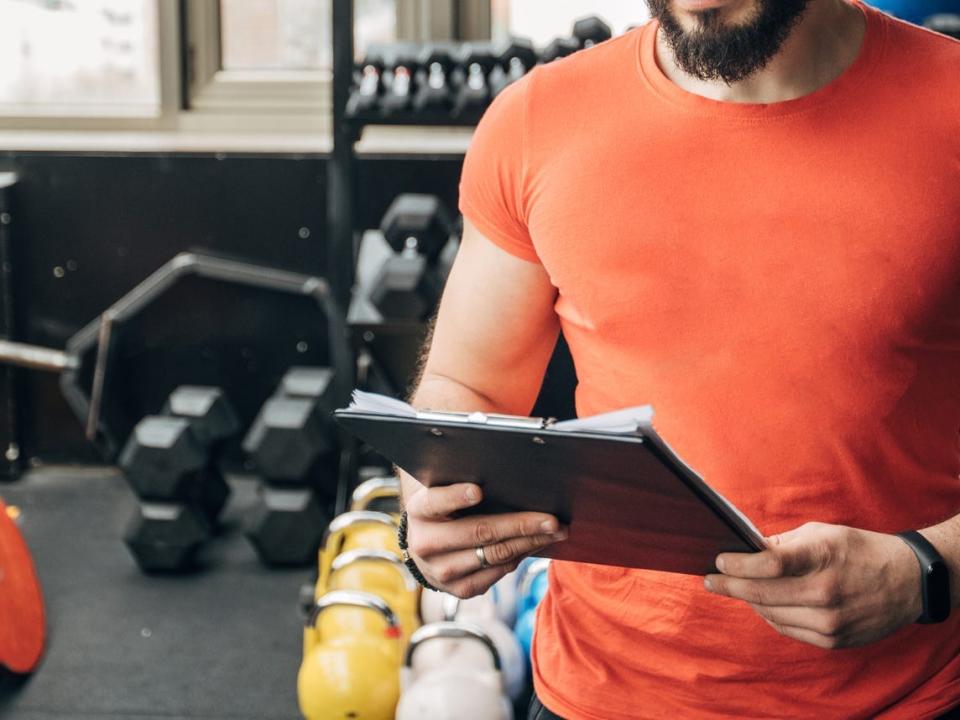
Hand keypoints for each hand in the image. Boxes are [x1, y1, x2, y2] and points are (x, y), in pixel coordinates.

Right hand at [401, 473, 566, 597]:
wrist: (427, 546)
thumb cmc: (446, 507)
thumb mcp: (445, 488)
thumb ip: (464, 476)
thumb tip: (507, 455)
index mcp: (420, 511)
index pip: (435, 501)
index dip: (456, 496)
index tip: (478, 490)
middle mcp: (425, 543)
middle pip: (479, 532)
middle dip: (521, 524)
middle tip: (551, 519)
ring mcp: (441, 571)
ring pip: (495, 555)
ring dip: (530, 542)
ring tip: (556, 531)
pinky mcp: (459, 589)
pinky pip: (498, 572)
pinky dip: (520, 556)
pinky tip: (536, 543)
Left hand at [705, 522, 921, 648]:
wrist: (908, 582)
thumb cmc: (859, 549)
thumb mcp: (822, 533)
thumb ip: (783, 544)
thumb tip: (746, 551)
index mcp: (822, 557)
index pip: (769, 564)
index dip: (738, 565)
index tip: (718, 561)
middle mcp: (825, 592)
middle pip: (762, 594)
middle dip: (730, 586)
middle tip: (710, 580)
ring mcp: (830, 620)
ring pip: (771, 614)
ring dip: (749, 601)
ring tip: (735, 588)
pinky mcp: (834, 640)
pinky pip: (787, 629)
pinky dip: (770, 615)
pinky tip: (762, 604)